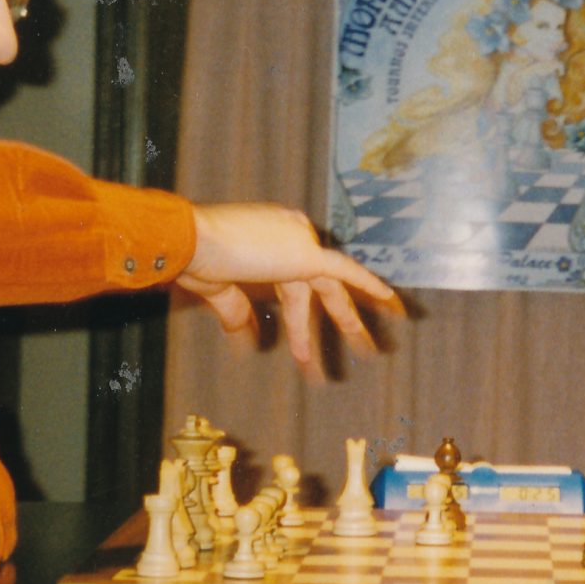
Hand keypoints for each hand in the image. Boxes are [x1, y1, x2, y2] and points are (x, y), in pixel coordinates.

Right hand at [175, 202, 404, 373]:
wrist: (192, 241)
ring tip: (369, 351)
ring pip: (334, 288)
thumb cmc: (195, 258)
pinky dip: (370, 286)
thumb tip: (245, 341)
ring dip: (350, 321)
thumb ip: (237, 313)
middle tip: (359, 340)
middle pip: (321, 284)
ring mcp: (300, 241)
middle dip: (340, 315)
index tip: (300, 340)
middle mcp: (290, 233)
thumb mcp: (218, 289)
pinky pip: (346, 273)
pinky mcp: (305, 255)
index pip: (293, 277)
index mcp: (269, 235)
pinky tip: (392, 305)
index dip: (298, 313)